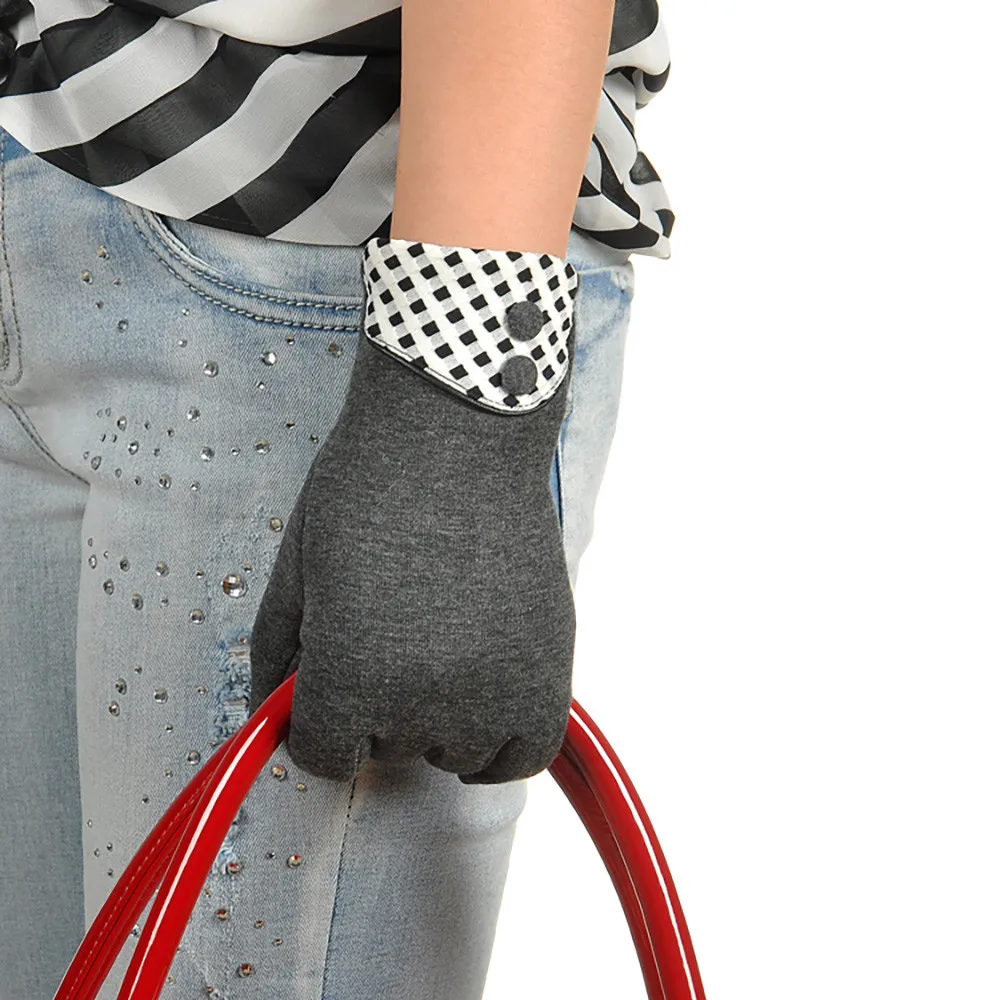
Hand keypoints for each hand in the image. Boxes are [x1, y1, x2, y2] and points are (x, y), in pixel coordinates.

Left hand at [248, 237, 578, 783]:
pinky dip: (501, 737)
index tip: (333, 678)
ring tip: (444, 641)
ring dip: (440, 717)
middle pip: (387, 749)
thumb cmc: (368, 490)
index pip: (322, 755)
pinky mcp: (551, 672)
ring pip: (453, 755)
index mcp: (351, 678)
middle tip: (393, 631)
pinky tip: (486, 689)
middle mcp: (424, 703)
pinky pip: (523, 753)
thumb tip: (272, 713)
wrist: (460, 435)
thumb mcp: (297, 568)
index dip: (319, 716)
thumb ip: (275, 656)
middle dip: (377, 705)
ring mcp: (495, 691)